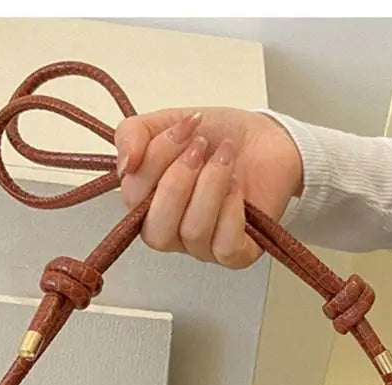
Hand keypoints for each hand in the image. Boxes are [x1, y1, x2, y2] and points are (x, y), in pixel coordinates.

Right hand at [114, 107, 302, 268]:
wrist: (266, 139)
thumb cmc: (219, 137)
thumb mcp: (168, 123)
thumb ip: (133, 134)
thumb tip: (125, 164)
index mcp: (149, 204)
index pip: (133, 199)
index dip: (153, 161)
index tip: (183, 128)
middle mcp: (173, 231)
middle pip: (156, 231)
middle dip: (178, 181)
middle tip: (200, 147)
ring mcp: (203, 247)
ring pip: (193, 233)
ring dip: (210, 186)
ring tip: (225, 157)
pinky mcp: (236, 254)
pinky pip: (225, 248)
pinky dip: (231, 211)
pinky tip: (237, 188)